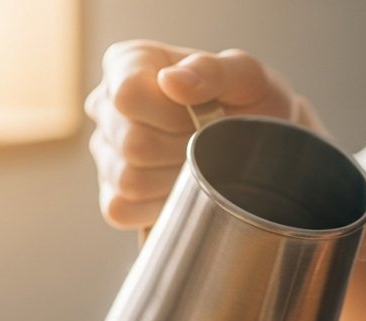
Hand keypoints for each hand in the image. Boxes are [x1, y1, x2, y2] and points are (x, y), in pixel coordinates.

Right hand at [85, 40, 321, 229]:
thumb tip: (171, 81)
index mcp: (127, 64)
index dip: (171, 115)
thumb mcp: (245, 76)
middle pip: (131, 143)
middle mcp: (106, 106)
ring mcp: (105, 153)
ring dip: (176, 180)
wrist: (260, 146)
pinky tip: (183, 189)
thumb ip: (212, 69)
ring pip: (129, 180)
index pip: (128, 96)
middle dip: (183, 149)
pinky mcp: (113, 195)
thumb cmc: (248, 103)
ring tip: (198, 163)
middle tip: (207, 141)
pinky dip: (160, 207)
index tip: (202, 114)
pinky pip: (122, 209)